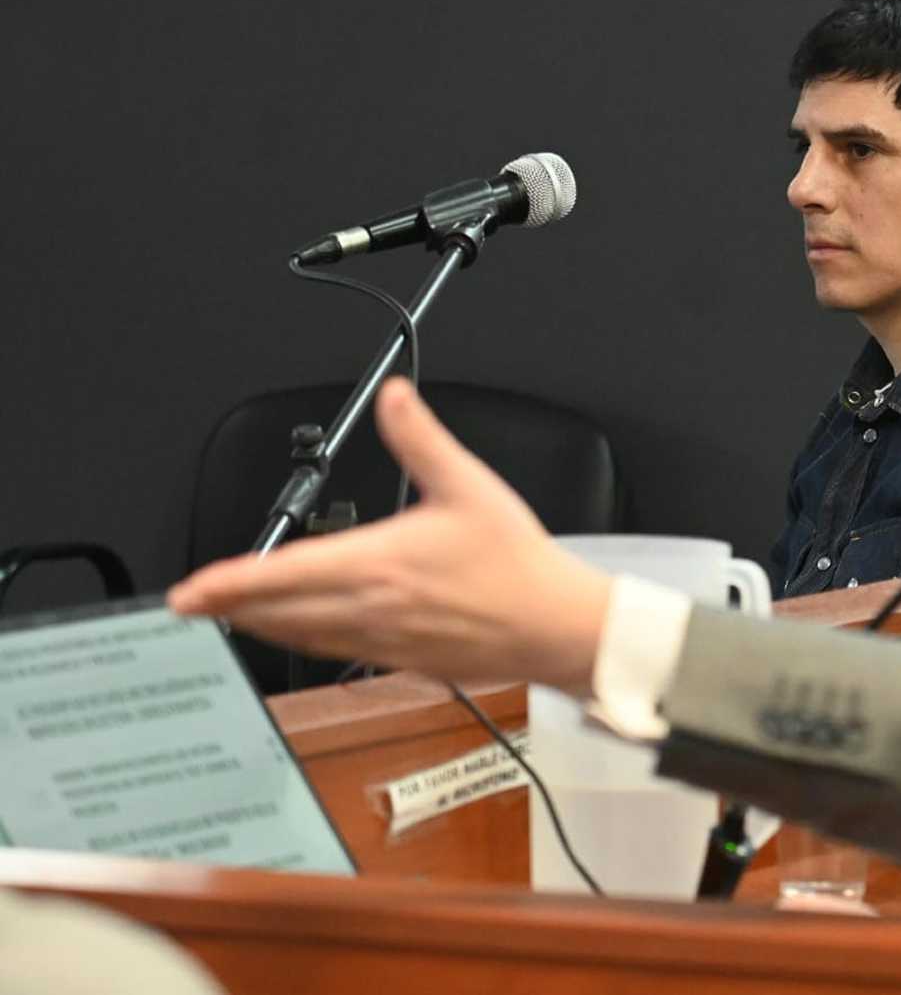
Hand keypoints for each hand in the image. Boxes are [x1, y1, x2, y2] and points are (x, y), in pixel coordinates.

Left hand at [169, 378, 610, 695]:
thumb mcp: (467, 485)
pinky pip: (335, 653)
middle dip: (229, 607)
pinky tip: (301, 634)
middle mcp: (370, 608)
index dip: (228, 583)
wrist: (552, 624)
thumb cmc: (516, 564)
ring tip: (234, 615)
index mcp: (378, 563)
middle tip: (192, 604)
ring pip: (302, 637)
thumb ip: (420, 439)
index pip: (283, 576)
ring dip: (261, 626)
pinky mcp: (401, 660)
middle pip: (279, 613)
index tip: (191, 589)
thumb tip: (394, 398)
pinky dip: (303, 642)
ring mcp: (382, 640)